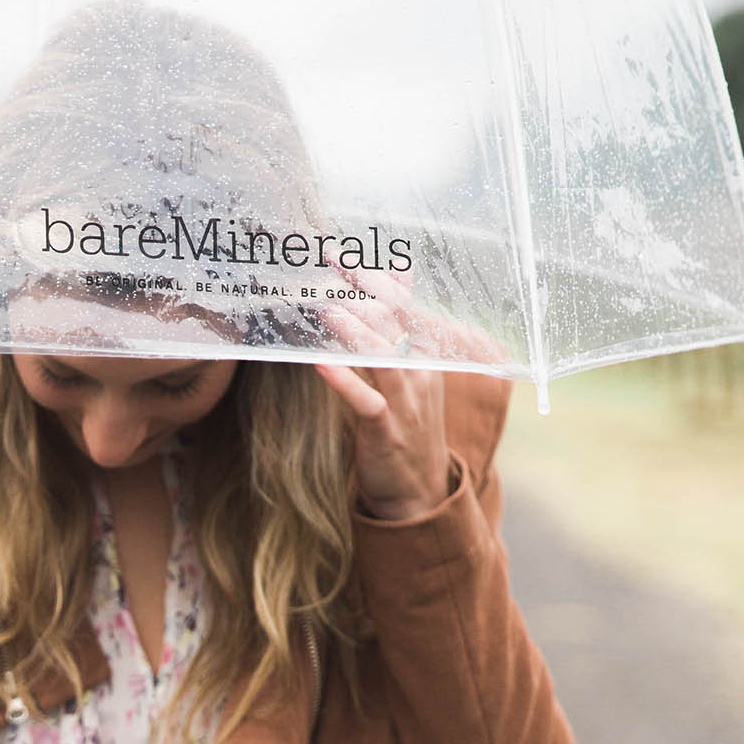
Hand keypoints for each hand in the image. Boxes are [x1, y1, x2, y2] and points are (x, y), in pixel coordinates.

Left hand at [309, 269, 474, 519]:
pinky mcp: (386, 430)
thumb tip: (400, 273)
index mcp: (423, 355)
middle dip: (358, 288)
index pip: (400, 304)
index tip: (338, 251)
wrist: (419, 492)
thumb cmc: (407, 428)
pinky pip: (366, 400)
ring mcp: (405, 401)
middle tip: (322, 263)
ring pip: (382, 355)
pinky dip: (343, 380)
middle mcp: (418, 372)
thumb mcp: (411, 372)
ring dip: (352, 328)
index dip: (371, 275)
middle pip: (391, 320)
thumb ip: (402, 325)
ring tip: (323, 304)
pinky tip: (319, 362)